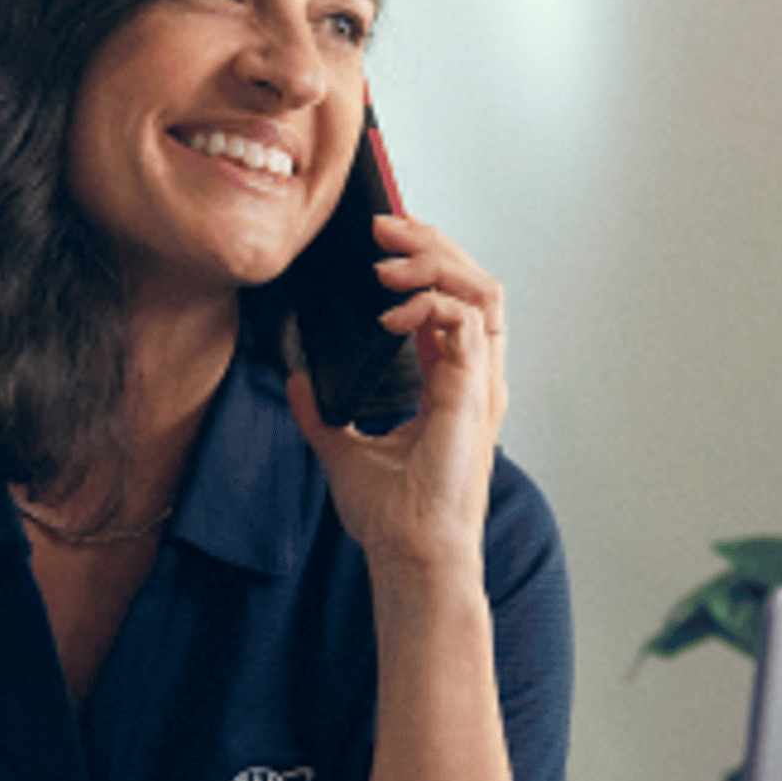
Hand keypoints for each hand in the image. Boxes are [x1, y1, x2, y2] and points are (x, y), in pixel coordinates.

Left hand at [293, 209, 505, 575]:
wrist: (409, 554)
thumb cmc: (393, 518)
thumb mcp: (344, 451)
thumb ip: (325, 413)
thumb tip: (298, 380)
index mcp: (455, 385)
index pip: (456, 301)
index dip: (426, 264)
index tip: (382, 248)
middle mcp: (476, 378)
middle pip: (476, 281)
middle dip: (431, 243)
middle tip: (384, 225)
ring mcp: (482, 383)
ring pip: (482, 288)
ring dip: (435, 260)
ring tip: (387, 259)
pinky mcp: (474, 391)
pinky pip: (466, 319)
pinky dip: (428, 302)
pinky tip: (389, 313)